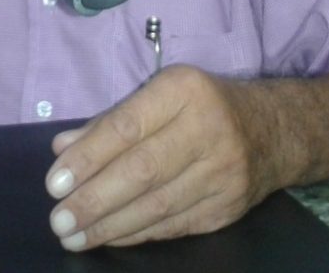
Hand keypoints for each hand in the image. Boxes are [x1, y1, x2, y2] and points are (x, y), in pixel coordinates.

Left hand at [44, 65, 277, 251]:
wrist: (274, 130)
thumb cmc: (201, 106)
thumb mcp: (160, 94)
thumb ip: (110, 120)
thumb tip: (62, 148)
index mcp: (184, 90)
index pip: (127, 127)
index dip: (88, 157)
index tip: (55, 183)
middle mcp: (208, 128)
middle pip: (142, 171)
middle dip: (94, 199)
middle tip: (59, 220)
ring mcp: (223, 172)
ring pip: (157, 205)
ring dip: (109, 226)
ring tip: (73, 236)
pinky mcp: (228, 207)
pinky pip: (174, 225)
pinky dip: (137, 233)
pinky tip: (109, 237)